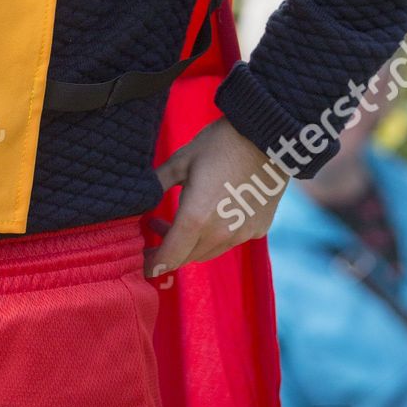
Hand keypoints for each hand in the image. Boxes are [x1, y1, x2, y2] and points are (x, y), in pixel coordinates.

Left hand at [144, 116, 291, 278]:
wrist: (267, 138)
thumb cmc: (219, 145)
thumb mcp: (180, 161)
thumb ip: (156, 184)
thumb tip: (140, 199)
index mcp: (195, 218)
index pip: (170, 256)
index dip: (154, 264)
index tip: (144, 267)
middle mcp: (220, 234)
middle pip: (188, 257)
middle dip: (169, 250)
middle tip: (156, 230)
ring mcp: (242, 234)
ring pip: (209, 251)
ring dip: (191, 244)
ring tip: (180, 221)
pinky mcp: (258, 229)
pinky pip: (231, 241)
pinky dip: (215, 236)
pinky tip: (212, 215)